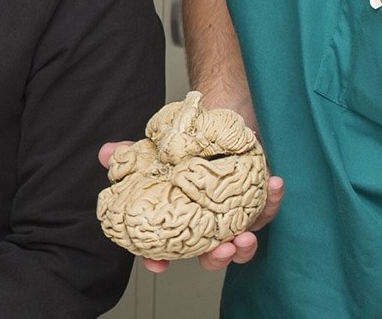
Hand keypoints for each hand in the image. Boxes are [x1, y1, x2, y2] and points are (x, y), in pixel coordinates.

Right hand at [96, 142, 284, 273]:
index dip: (159, 259)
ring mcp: (232, 215)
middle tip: (221, 249)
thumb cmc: (187, 142)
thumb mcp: (154, 148)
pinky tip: (273, 184)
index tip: (157, 264)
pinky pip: (267, 207)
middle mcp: (206, 222)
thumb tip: (108, 154)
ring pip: (242, 242)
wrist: (219, 117)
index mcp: (180, 218)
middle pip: (210, 254)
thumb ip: (130, 155)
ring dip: (245, 245)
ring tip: (244, 235)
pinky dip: (272, 199)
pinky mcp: (256, 200)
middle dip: (216, 259)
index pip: (167, 246)